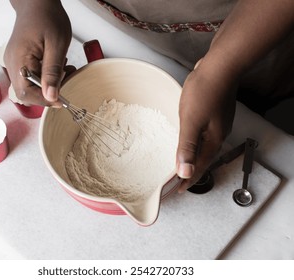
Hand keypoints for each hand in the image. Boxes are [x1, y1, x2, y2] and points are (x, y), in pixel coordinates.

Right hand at [4, 0, 71, 105]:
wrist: (37, 3)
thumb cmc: (47, 18)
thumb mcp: (56, 45)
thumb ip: (53, 72)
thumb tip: (51, 97)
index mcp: (19, 60)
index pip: (26, 93)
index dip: (45, 100)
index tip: (62, 100)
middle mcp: (13, 64)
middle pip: (27, 93)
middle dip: (48, 92)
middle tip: (65, 80)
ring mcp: (15, 63)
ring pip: (31, 86)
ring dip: (49, 84)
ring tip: (64, 69)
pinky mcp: (21, 61)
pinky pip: (32, 77)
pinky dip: (46, 77)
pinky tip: (57, 66)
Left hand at [176, 58, 236, 191]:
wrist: (220, 66)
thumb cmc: (206, 91)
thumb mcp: (191, 122)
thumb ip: (187, 147)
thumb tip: (185, 171)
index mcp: (213, 140)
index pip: (199, 167)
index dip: (188, 179)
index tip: (178, 189)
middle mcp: (218, 134)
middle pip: (203, 159)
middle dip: (190, 170)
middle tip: (178, 179)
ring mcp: (217, 123)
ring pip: (203, 146)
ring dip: (192, 156)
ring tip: (181, 162)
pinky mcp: (214, 113)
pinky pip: (203, 133)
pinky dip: (194, 141)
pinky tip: (188, 138)